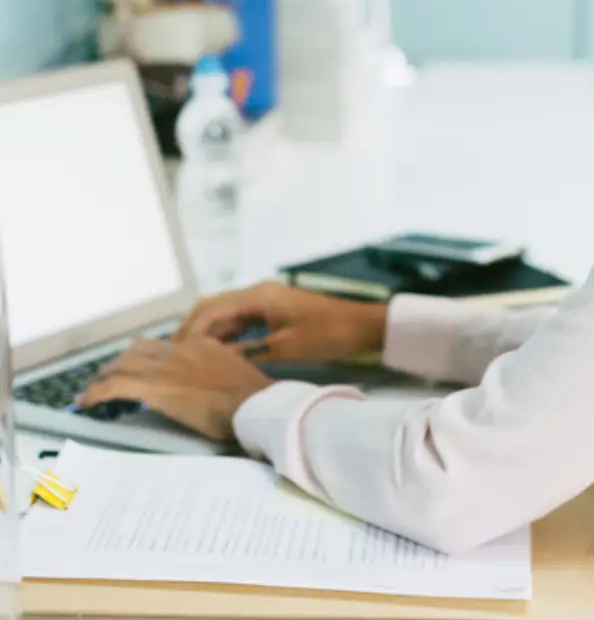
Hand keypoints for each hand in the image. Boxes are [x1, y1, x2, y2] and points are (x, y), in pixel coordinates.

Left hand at [79, 338, 272, 440]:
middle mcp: (179, 350)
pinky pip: (115, 386)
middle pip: (136, 350)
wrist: (254, 403)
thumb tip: (207, 383)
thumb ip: (214, 370)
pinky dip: (97, 393)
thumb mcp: (233, 371)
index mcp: (200, 344)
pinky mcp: (155, 388)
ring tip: (93, 392)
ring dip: (104, 377)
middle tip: (109, 380)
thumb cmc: (251, 394)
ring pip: (121, 364)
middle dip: (119, 364)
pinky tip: (88, 403)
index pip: (162, 346)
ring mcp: (166, 368)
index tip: (139, 371)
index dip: (145, 359)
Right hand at [173, 280, 388, 363]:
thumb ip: (248, 351)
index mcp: (258, 296)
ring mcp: (265, 301)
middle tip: (173, 356)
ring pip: (225, 314)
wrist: (360, 327)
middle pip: (213, 307)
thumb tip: (214, 359)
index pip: (211, 310)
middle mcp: (258, 293)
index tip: (174, 354)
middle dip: (191, 329)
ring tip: (187, 358)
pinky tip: (215, 354)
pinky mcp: (273, 312)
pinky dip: (225, 335)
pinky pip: (240, 321)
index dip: (190, 331)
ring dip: (207, 333)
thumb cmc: (326, 334)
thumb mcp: (285, 348)